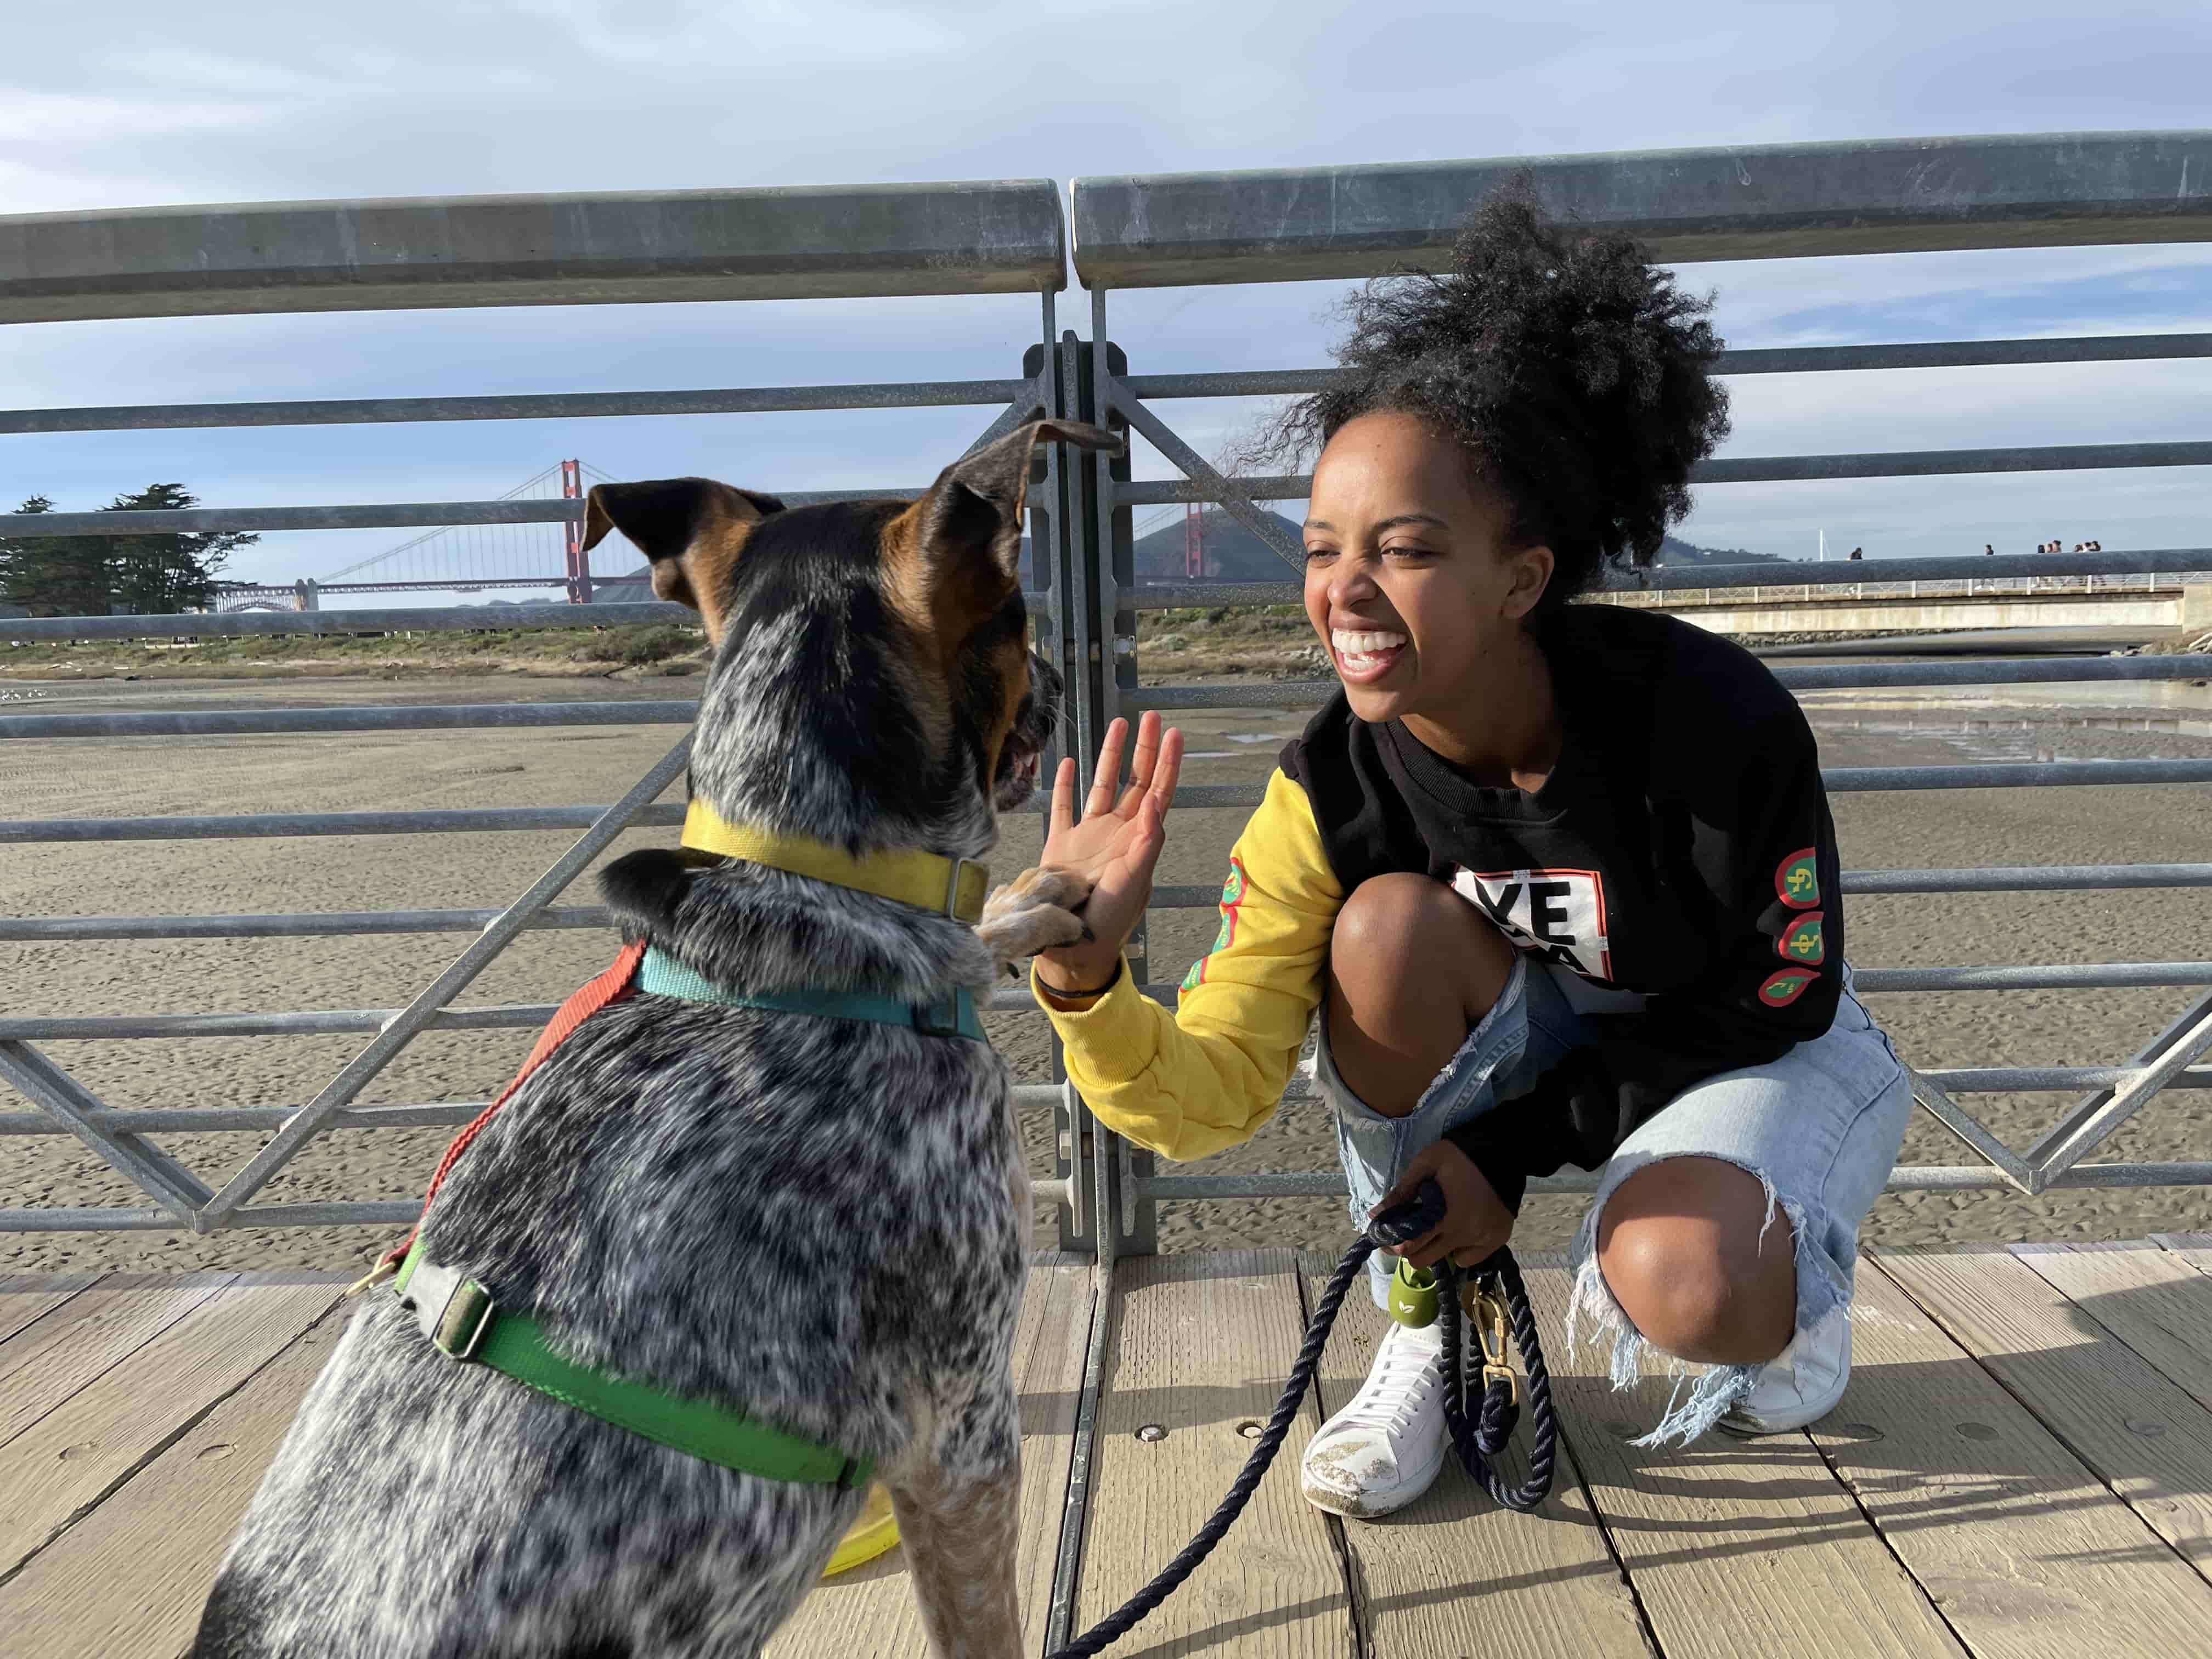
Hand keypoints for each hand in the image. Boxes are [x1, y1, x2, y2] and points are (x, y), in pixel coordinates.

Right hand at [1034, 712, 1183, 993]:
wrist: (1073, 946)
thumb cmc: (1110, 919)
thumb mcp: (1133, 880)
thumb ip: (1146, 841)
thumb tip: (1156, 801)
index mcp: (1139, 839)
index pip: (1158, 792)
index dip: (1167, 763)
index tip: (1174, 734)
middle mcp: (1117, 832)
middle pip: (1135, 781)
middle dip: (1144, 749)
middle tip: (1151, 716)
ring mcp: (1088, 837)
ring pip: (1102, 785)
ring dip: (1110, 756)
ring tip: (1118, 725)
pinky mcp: (1060, 845)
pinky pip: (1063, 807)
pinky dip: (1064, 784)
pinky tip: (1066, 763)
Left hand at [1372, 1141, 1514, 1270]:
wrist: (1502, 1150)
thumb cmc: (1459, 1155)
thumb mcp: (1425, 1165)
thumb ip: (1401, 1192)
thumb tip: (1375, 1215)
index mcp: (1447, 1217)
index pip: (1410, 1246)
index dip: (1392, 1244)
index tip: (1386, 1237)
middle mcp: (1466, 1235)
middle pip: (1425, 1260)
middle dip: (1411, 1248)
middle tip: (1411, 1231)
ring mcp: (1484, 1240)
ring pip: (1447, 1260)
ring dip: (1437, 1247)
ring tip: (1439, 1225)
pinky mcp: (1497, 1239)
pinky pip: (1470, 1257)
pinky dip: (1460, 1248)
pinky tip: (1460, 1228)